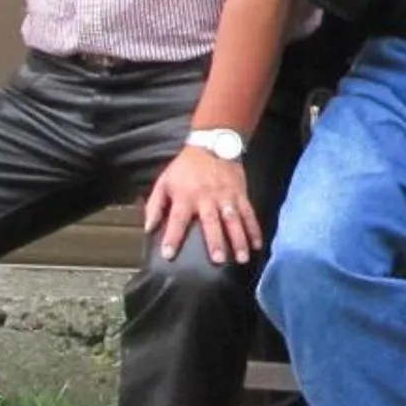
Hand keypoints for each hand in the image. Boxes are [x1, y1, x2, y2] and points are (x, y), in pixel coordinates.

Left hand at [144, 142, 260, 263]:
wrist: (213, 145)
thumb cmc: (185, 168)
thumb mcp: (163, 182)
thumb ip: (154, 206)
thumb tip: (148, 228)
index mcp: (185, 197)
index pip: (177, 220)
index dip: (172, 237)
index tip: (169, 255)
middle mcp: (207, 198)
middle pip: (211, 222)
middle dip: (215, 242)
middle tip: (218, 260)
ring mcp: (227, 197)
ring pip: (234, 221)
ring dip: (239, 240)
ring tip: (243, 258)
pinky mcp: (240, 195)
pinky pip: (249, 214)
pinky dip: (254, 229)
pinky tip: (257, 244)